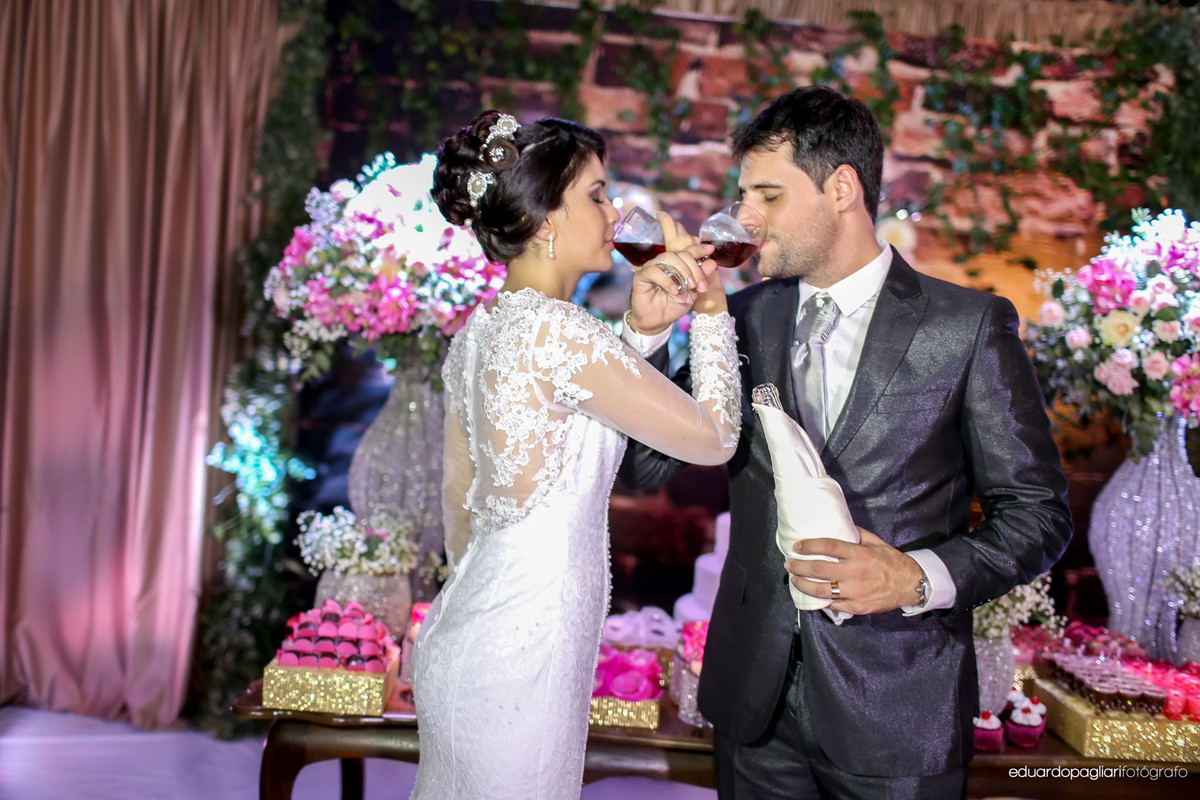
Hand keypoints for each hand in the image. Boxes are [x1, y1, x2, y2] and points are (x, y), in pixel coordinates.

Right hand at [627, 212, 714, 335]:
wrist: (658, 322)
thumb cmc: (673, 306)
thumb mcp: (692, 293)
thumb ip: (701, 278)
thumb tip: (712, 263)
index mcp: (677, 264)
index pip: (688, 251)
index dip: (699, 249)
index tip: (710, 249)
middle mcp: (664, 262)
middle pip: (681, 254)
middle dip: (694, 269)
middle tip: (699, 286)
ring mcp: (652, 267)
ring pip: (668, 258)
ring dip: (682, 272)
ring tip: (688, 287)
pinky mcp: (641, 275)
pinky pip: (654, 271)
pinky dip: (667, 280)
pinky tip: (674, 291)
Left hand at [784, 528, 925, 614]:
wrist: (911, 584)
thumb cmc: (891, 561)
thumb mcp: (875, 542)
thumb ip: (856, 534)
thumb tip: (838, 524)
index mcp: (859, 555)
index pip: (828, 547)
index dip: (809, 546)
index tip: (797, 546)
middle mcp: (855, 573)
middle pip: (819, 570)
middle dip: (799, 567)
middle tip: (789, 564)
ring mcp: (855, 592)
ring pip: (822, 591)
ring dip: (804, 585)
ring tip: (795, 580)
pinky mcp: (857, 607)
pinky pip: (834, 604)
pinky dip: (821, 600)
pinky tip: (813, 595)